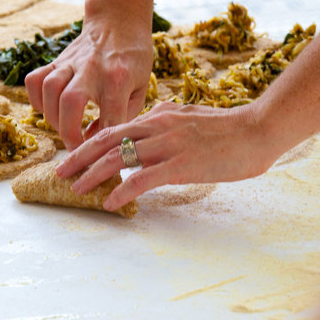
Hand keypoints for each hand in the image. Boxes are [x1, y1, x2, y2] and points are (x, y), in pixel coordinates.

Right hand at [24, 17, 153, 149]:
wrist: (119, 21)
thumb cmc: (134, 59)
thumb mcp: (141, 88)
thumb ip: (123, 116)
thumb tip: (94, 141)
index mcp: (119, 78)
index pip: (110, 119)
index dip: (104, 144)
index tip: (102, 157)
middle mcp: (92, 69)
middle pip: (70, 102)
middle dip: (68, 133)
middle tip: (76, 151)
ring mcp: (71, 63)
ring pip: (49, 89)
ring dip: (52, 118)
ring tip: (64, 130)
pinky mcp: (56, 60)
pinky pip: (35, 80)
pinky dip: (37, 100)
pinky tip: (50, 110)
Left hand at [56, 101, 282, 210]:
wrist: (259, 130)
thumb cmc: (230, 128)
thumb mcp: (191, 116)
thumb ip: (168, 120)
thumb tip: (152, 123)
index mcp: (159, 116)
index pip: (116, 129)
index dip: (91, 144)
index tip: (76, 158)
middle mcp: (157, 126)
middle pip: (107, 139)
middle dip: (79, 157)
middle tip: (60, 172)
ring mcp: (168, 145)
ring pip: (118, 158)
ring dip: (93, 175)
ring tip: (76, 189)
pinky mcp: (180, 164)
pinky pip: (142, 179)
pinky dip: (122, 191)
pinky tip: (110, 203)